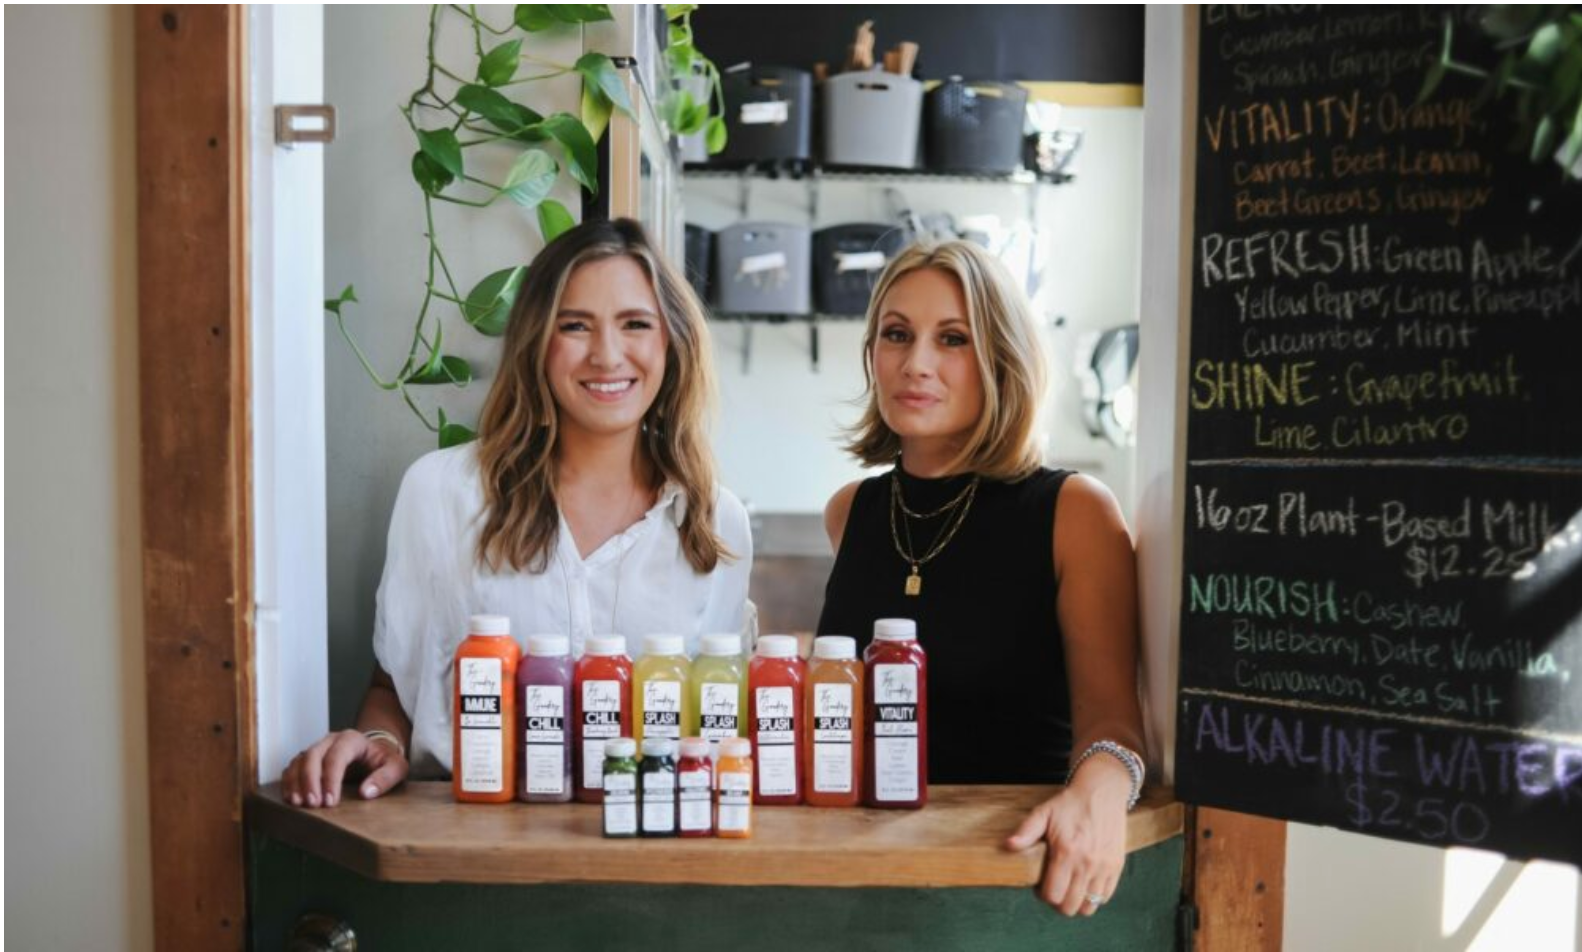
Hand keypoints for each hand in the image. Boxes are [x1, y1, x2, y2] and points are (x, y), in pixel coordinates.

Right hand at [282, 730, 408, 807]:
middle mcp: (330, 741)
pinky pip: (292, 768)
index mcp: (352, 739)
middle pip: (312, 756)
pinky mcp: (308, 760)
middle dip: (310, 781)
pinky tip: (291, 799)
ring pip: (299, 761)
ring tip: (298, 803)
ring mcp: (317, 749)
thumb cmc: (385, 761)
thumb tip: (366, 792)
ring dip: (295, 783)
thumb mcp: (396, 767)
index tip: (330, 801)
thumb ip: (385, 778)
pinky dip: (289, 783)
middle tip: (313, 804)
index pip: (337, 756)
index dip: (330, 779)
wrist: (375, 754)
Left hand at [1004, 778, 1128, 915]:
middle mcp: (1087, 863)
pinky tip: (1084, 883)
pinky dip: (1093, 896)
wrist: (1102, 792)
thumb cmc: (1070, 804)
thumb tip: (1008, 845)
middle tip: (1054, 889)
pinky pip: (1105, 896)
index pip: (1053, 895)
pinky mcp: (1116, 866)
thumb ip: (1026, 831)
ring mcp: (1104, 867)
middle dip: (1058, 902)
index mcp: (1066, 852)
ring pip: (1089, 906)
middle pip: (1070, 906)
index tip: (1040, 886)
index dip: (1043, 895)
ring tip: (1069, 888)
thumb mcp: (1043, 813)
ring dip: (1076, 902)